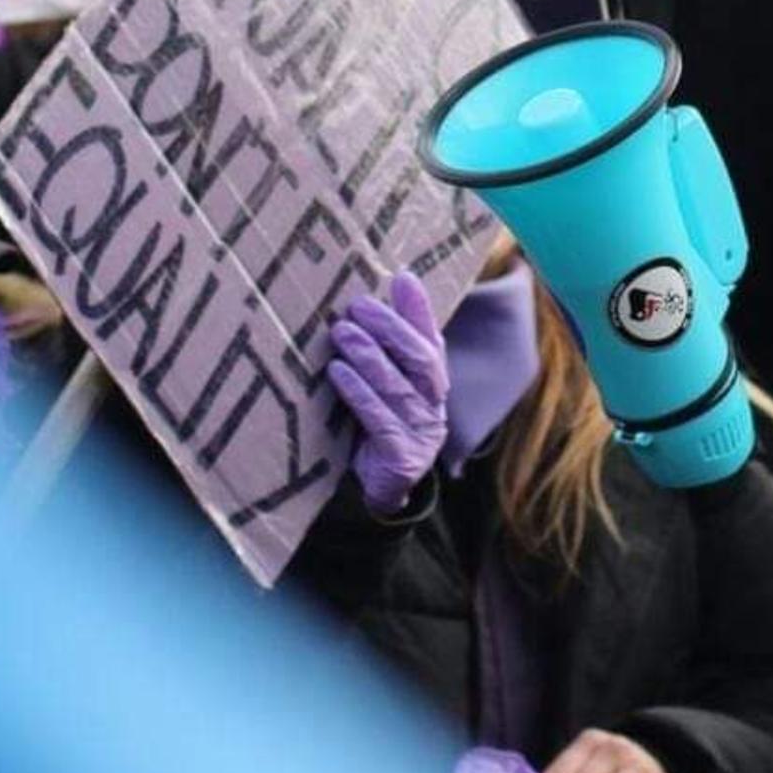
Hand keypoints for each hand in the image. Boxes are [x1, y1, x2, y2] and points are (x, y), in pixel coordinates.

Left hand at [328, 271, 448, 514]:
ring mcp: (422, 431)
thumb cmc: (378, 427)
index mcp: (433, 383)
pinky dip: (358, 393)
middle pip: (420, 359)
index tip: (402, 278)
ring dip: (369, 356)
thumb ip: (388, 348)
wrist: (378, 494)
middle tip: (358, 306)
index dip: (419, 310)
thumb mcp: (385, 387)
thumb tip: (386, 293)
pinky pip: (380, 419)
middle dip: (390, 329)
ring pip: (399, 386)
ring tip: (342, 333)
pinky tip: (338, 372)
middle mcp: (434, 403)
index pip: (431, 339)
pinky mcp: (403, 457)